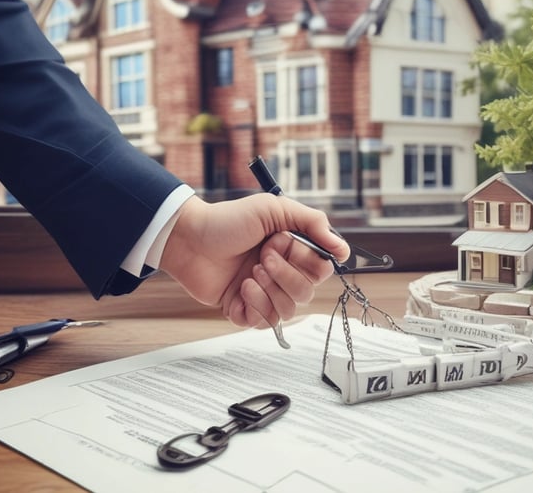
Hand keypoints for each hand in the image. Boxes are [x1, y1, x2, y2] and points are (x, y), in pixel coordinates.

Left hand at [160, 193, 349, 327]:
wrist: (189, 238)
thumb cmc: (228, 220)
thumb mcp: (274, 209)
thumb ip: (312, 223)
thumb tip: (344, 249)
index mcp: (292, 251)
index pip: (322, 270)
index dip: (307, 262)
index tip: (285, 244)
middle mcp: (281, 273)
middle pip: (307, 293)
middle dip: (285, 275)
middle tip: (262, 257)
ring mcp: (263, 293)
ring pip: (288, 310)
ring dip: (270, 290)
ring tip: (250, 272)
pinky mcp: (244, 309)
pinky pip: (264, 323)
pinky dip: (255, 305)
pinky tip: (241, 288)